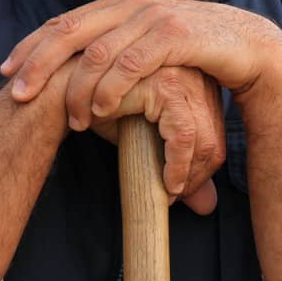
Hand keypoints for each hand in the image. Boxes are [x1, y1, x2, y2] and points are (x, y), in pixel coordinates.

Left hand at [1, 0, 281, 117]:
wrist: (248, 44)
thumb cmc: (191, 51)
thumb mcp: (145, 47)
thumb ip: (113, 52)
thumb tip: (74, 73)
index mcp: (116, 3)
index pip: (62, 23)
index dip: (30, 46)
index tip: (5, 71)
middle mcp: (128, 3)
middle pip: (68, 32)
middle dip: (38, 65)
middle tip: (18, 95)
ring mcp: (151, 15)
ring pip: (97, 52)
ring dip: (77, 89)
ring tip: (70, 122)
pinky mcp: (174, 33)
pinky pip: (131, 63)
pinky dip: (111, 89)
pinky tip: (100, 112)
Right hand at [89, 66, 224, 214]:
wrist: (66, 87)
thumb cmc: (105, 109)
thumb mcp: (146, 137)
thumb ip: (180, 166)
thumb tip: (209, 206)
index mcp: (197, 81)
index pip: (215, 136)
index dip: (200, 172)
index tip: (178, 191)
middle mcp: (197, 73)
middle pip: (213, 141)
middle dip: (195, 179)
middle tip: (172, 199)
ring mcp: (184, 75)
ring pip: (203, 142)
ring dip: (185, 177)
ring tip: (165, 194)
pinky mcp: (167, 83)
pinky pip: (183, 136)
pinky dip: (175, 167)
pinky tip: (161, 183)